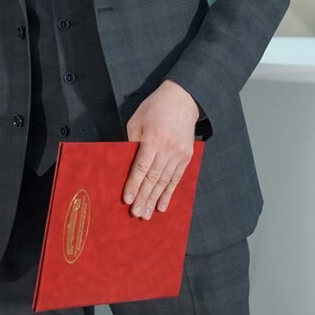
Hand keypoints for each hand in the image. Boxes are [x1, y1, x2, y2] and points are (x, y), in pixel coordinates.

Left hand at [122, 79, 199, 219]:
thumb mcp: (137, 122)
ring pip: (165, 182)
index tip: (127, 200)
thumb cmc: (154, 108)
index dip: (134, 185)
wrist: (183, 99)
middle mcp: (168, 149)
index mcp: (153, 139)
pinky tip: (162, 206)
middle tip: (136, 214)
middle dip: (144, 198)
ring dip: (155, 200)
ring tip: (146, 215)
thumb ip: (132, 144)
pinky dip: (169, 194)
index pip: (141, 168)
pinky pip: (176, 179)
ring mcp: (180, 154)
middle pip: (154, 179)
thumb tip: (126, 166)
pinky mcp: (187, 157)